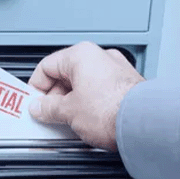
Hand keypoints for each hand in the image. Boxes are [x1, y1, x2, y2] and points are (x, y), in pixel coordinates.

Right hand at [28, 42, 144, 150]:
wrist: (146, 124)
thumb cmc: (112, 109)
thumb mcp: (68, 111)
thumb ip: (48, 108)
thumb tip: (40, 107)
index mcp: (81, 54)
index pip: (46, 66)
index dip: (36, 87)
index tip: (33, 102)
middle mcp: (100, 57)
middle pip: (65, 75)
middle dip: (55, 97)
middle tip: (49, 114)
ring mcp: (117, 70)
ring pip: (84, 84)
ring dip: (73, 102)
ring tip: (69, 121)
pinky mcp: (128, 86)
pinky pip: (100, 92)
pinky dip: (91, 104)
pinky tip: (88, 121)